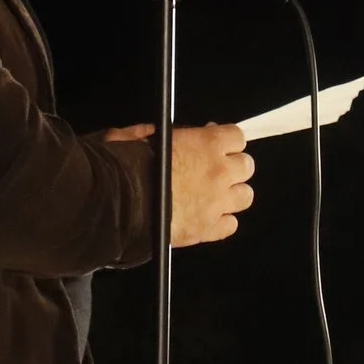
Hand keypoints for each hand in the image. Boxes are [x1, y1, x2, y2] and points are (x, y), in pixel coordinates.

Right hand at [100, 122, 253, 245]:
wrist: (116, 205)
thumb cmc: (124, 166)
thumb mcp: (137, 136)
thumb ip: (161, 133)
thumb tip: (169, 134)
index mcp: (206, 144)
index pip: (237, 136)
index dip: (225, 140)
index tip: (213, 144)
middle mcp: (219, 172)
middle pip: (246, 166)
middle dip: (232, 166)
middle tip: (213, 170)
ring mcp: (217, 203)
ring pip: (245, 196)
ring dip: (231, 194)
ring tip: (212, 196)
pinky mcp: (209, 230)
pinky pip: (231, 225)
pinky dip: (222, 221)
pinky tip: (206, 218)